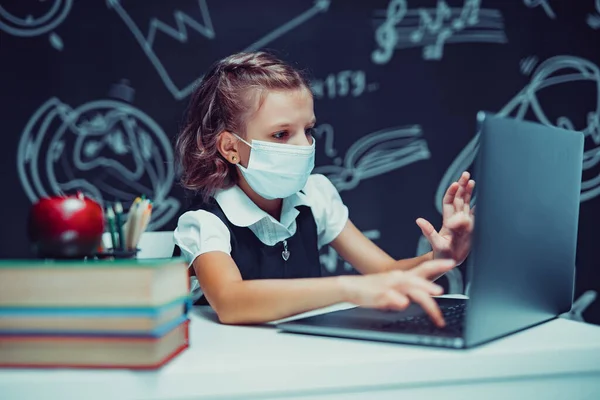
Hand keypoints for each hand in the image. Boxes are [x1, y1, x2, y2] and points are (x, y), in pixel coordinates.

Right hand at [340, 259, 455, 326]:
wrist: (349, 287)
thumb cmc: (371, 290)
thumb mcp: (391, 291)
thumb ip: (403, 296)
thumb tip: (411, 302)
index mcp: (402, 277)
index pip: (423, 269)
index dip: (437, 265)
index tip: (452, 263)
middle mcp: (397, 279)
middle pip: (417, 280)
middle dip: (430, 285)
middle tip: (441, 291)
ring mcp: (388, 287)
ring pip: (407, 288)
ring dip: (421, 291)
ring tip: (432, 297)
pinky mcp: (378, 295)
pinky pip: (389, 297)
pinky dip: (397, 300)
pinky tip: (403, 304)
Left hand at [417, 171, 474, 265]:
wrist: (449, 262)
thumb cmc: (441, 254)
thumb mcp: (435, 242)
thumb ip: (429, 232)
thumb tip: (419, 221)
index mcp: (448, 220)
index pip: (449, 202)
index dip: (452, 192)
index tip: (455, 184)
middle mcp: (456, 219)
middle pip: (459, 199)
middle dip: (462, 186)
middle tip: (466, 174)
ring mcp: (464, 222)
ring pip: (466, 203)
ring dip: (469, 192)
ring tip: (471, 181)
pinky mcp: (471, 228)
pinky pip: (475, 214)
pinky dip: (478, 206)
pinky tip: (481, 199)